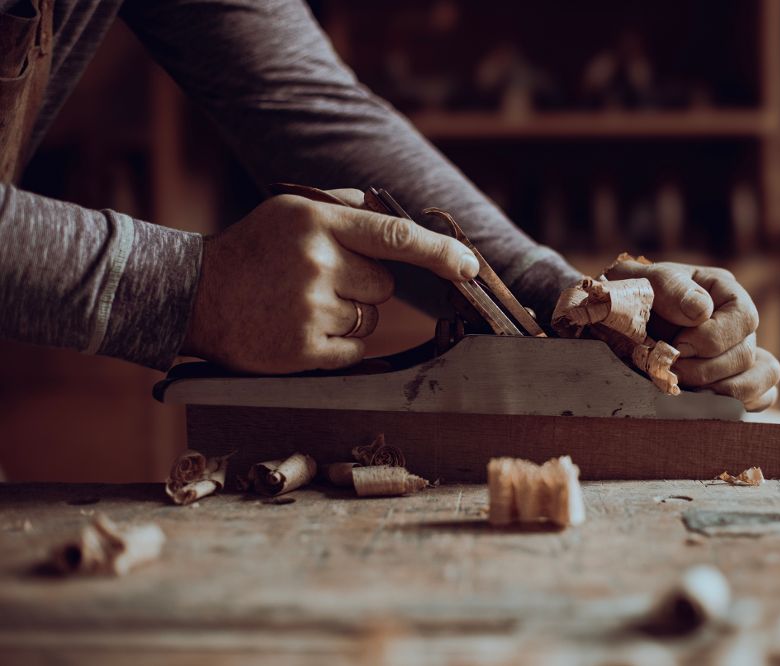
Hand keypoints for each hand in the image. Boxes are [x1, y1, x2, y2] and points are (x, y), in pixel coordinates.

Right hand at [181, 188, 478, 373]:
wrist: (193, 295)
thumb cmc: (252, 249)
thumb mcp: (291, 210)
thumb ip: (345, 207)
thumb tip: (394, 213)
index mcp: (318, 222)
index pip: (396, 237)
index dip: (440, 252)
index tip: (470, 266)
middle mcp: (317, 263)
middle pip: (385, 286)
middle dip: (364, 285)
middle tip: (318, 280)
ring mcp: (310, 309)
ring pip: (371, 319)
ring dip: (349, 315)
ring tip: (302, 303)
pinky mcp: (303, 350)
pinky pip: (354, 349)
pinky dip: (337, 344)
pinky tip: (300, 328)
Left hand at [604, 258, 779, 410]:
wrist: (614, 325)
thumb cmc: (630, 297)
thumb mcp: (641, 281)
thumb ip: (670, 288)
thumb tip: (700, 310)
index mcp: (722, 292)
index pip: (743, 318)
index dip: (713, 339)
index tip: (678, 346)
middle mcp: (736, 323)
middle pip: (747, 354)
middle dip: (707, 370)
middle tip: (672, 370)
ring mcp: (738, 353)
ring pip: (764, 377)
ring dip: (725, 391)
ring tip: (686, 389)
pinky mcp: (734, 379)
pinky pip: (762, 397)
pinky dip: (739, 405)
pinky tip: (705, 402)